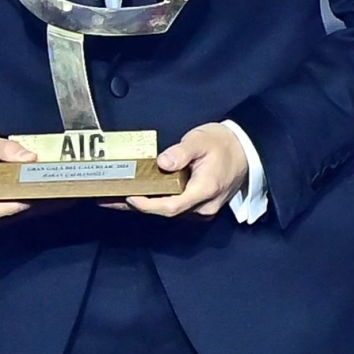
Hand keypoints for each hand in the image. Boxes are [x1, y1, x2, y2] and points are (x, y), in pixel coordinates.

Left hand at [119, 120, 251, 217]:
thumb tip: (163, 163)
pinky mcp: (198, 205)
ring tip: (113, 197)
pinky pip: (173, 206)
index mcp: (204, 190)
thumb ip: (182, 152)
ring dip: (142, 205)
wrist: (246, 150)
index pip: (171, 207)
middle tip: (107, 199)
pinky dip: (153, 202)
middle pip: (165, 211)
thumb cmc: (223, 144)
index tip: (129, 197)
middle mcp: (203, 206)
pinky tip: (134, 196)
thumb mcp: (201, 141)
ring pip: (168, 211)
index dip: (148, 205)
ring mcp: (201, 209)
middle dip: (136, 206)